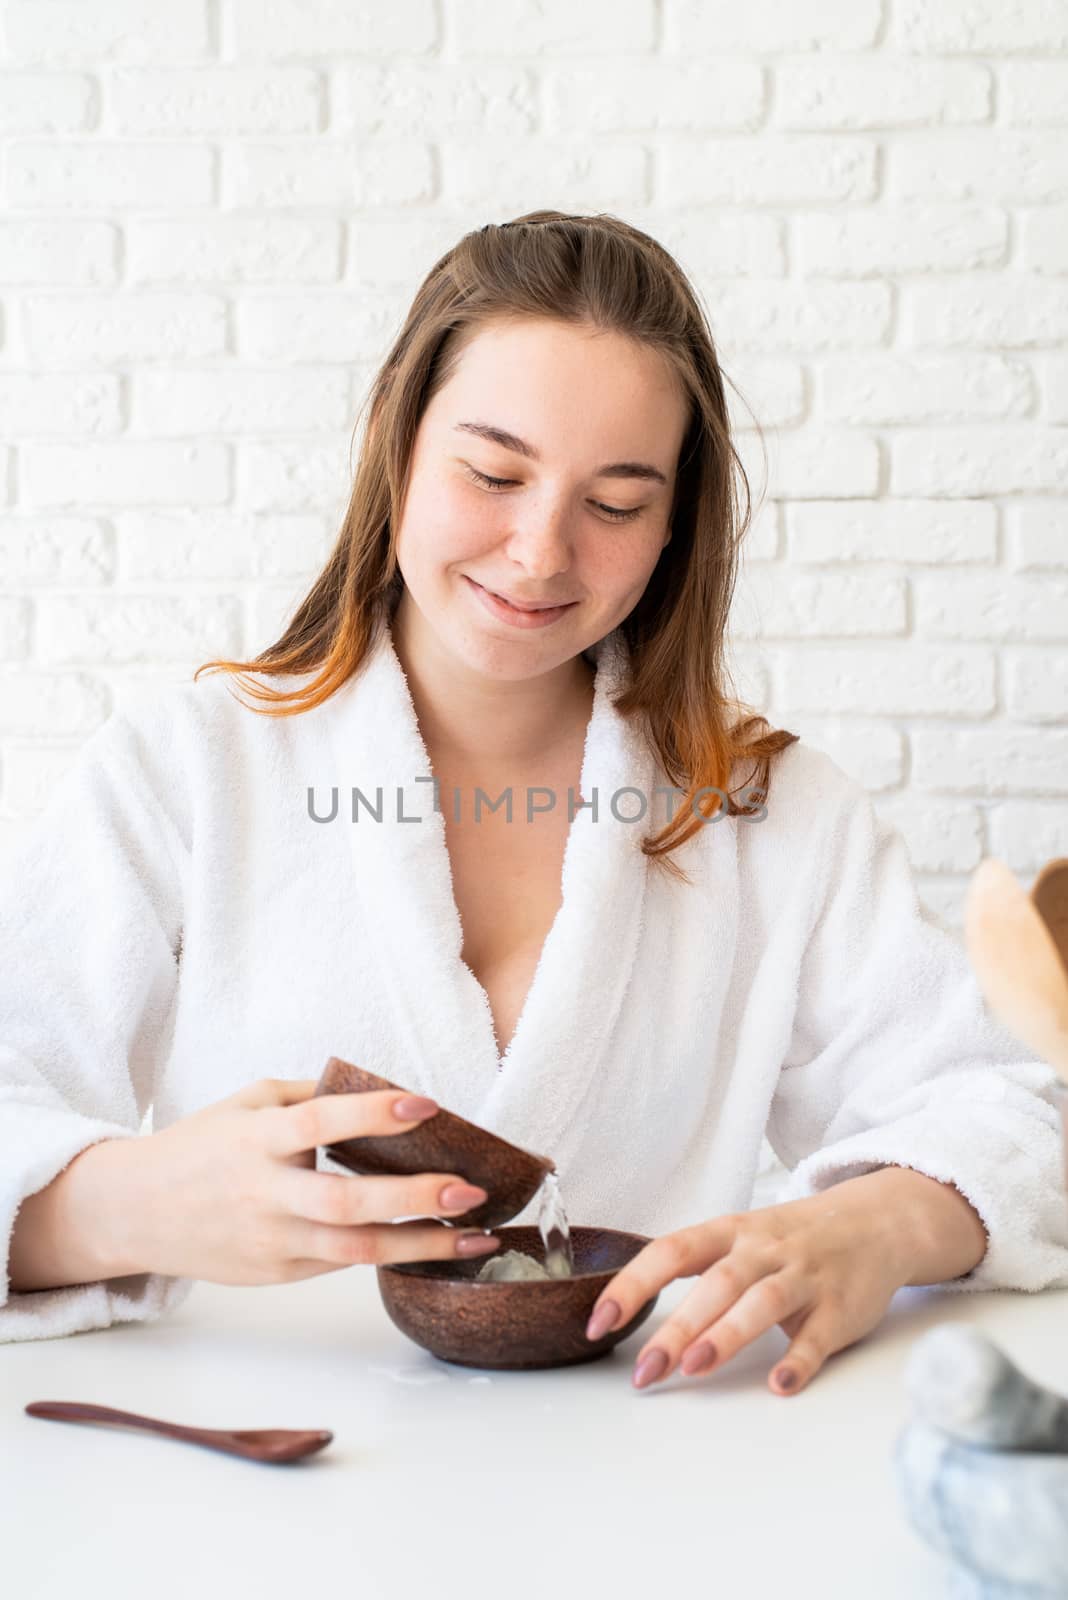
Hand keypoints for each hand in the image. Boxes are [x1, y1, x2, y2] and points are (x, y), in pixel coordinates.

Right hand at [109, 1077, 502, 1285]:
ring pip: (354, 1252)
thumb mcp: (246, 1102)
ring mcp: (272, 1241)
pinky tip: (438, 1247)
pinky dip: (393, 1256)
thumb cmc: (201, 1147)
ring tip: (478, 1237)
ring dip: (422, 1245)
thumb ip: (309, 1096)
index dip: (371, 1114)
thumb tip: (376, 1088)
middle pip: (346, 1203)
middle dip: (413, 1199)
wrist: (136, 1212)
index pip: (318, 1124)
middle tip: (470, 1189)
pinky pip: (342, 1266)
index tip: (425, 1105)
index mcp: (256, 1140)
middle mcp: (265, 1195)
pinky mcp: (279, 1274)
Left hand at [584, 1185, 907, 1396]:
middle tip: (644, 1372)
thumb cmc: (791, 1240)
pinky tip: (779, 1383)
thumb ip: (697, 1270)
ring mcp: (804, 1276)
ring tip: (694, 1369)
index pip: (671, 1250)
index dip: (633, 1284)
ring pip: (762, 1302)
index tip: (599, 1322)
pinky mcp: (840, 1308)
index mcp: (730, 1232)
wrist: (875, 1224)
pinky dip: (800, 1359)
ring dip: (727, 1334)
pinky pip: (819, 1335)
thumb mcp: (741, 1238)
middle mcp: (764, 1250)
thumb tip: (634, 1312)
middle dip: (676, 1328)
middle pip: (715, 1283)